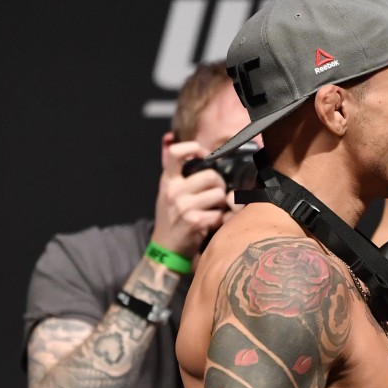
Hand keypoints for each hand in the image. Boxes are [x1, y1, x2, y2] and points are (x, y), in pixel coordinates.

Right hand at [151, 133, 228, 258]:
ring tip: (213, 211)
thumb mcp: (167, 192)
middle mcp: (173, 191)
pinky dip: (220, 220)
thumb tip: (169, 138)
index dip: (195, 149)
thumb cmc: (172, 219)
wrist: (166, 250)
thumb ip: (174, 170)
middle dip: (220, 186)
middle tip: (217, 196)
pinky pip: (220, 214)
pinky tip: (211, 224)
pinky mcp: (194, 221)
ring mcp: (183, 206)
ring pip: (220, 194)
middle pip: (212, 176)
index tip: (205, 156)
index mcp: (168, 180)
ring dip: (222, 205)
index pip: (177, 153)